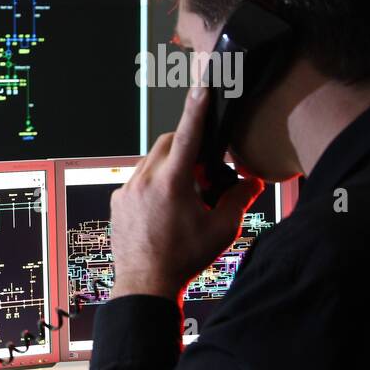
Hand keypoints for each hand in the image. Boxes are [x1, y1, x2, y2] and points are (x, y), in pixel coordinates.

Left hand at [109, 84, 264, 300]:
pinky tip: (165, 208)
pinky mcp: (117, 200)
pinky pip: (138, 178)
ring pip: (151, 160)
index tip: (202, 86)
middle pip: (168, 144)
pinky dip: (154, 182)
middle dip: (187, 148)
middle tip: (204, 174)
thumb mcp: (222, 229)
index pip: (188, 135)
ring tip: (185, 196)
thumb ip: (239, 198)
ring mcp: (126, 189)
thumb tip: (252, 181)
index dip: (197, 109)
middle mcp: (144, 180)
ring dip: (170, 167)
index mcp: (171, 183)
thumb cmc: (183, 258)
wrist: (145, 283)